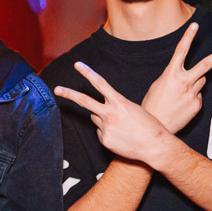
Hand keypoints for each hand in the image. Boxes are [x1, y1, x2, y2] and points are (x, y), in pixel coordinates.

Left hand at [54, 62, 173, 167]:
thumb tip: (98, 113)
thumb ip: (115, 107)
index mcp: (119, 102)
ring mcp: (106, 128)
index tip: (77, 65)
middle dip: (69, 94)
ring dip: (104, 120)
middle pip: (85, 101)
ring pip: (96, 119)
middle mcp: (110, 114)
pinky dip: (108, 133)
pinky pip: (100, 133)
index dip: (87, 72)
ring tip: (121, 126)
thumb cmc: (148, 126)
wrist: (155, 146)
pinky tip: (121, 137)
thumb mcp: (133, 109)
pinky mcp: (105, 140)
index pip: (100, 83)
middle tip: (57, 89)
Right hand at [141, 22, 211, 133]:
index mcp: (170, 75)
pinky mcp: (197, 105)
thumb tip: (192, 76)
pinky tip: (181, 105)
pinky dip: (192, 97)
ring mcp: (192, 94)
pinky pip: (198, 95)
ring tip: (179, 94)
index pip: (181, 51)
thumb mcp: (159, 85)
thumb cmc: (153, 105)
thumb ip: (176, 76)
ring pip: (201, 80)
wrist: (156, 127)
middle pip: (206, 65)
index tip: (195, 25)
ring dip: (194, 82)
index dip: (188, 37)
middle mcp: (184, 82)